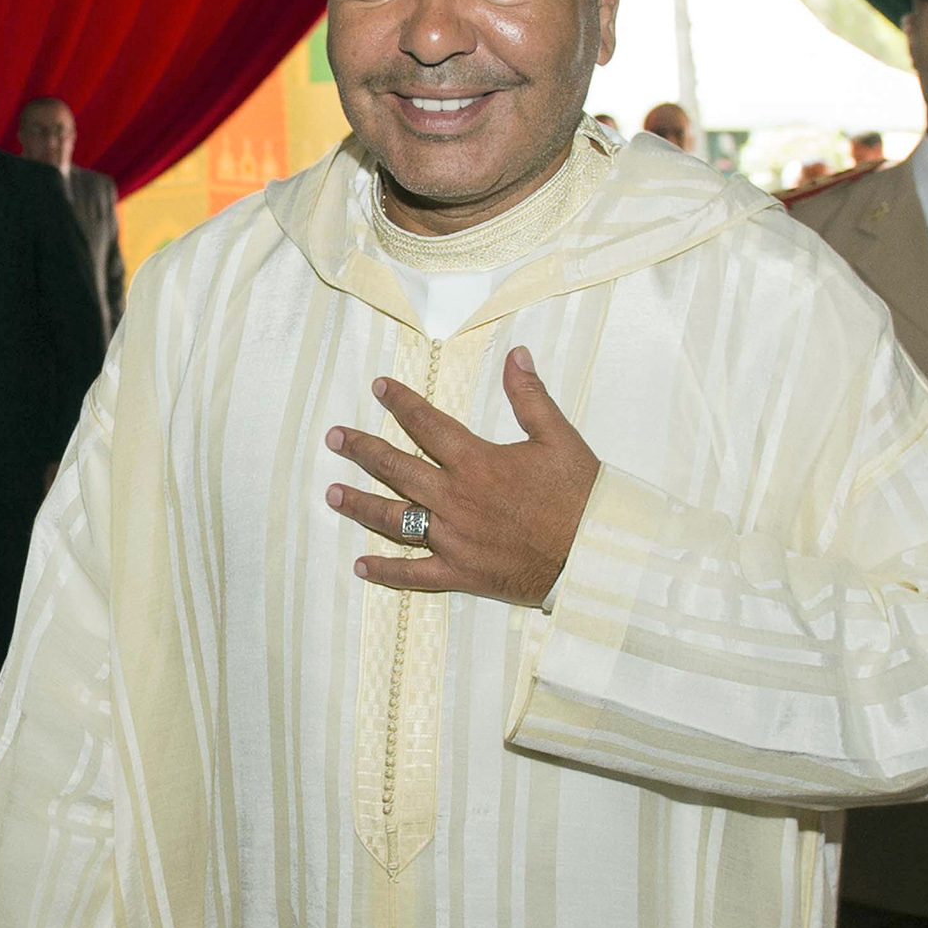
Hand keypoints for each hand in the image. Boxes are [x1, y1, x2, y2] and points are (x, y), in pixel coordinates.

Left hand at [326, 346, 600, 605]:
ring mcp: (453, 539)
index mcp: (477, 462)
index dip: (401, 403)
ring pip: (395, 519)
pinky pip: (414, 574)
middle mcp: (456, 499)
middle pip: (397, 469)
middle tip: (334, 438)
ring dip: (360, 506)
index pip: (427, 426)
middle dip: (363, 450)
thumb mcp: (559, 437)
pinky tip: (360, 566)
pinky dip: (386, 571)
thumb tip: (516, 354)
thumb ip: (530, 396)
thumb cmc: (579, 496)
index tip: (377, 388)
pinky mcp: (460, 573)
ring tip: (331, 495)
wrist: (595, 554)